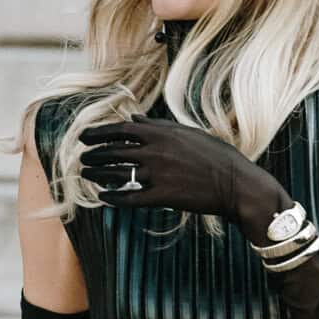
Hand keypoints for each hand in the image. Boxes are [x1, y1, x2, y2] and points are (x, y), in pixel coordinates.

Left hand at [79, 119, 281, 236]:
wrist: (236, 184)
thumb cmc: (216, 155)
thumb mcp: (188, 133)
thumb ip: (157, 126)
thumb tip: (133, 119)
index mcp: (161, 132)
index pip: (120, 129)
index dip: (98, 133)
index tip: (83, 137)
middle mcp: (155, 151)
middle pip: (113, 151)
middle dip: (93, 155)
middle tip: (83, 159)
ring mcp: (157, 175)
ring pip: (117, 173)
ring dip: (98, 174)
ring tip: (87, 175)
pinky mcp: (162, 197)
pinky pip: (129, 198)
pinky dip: (113, 199)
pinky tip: (103, 199)